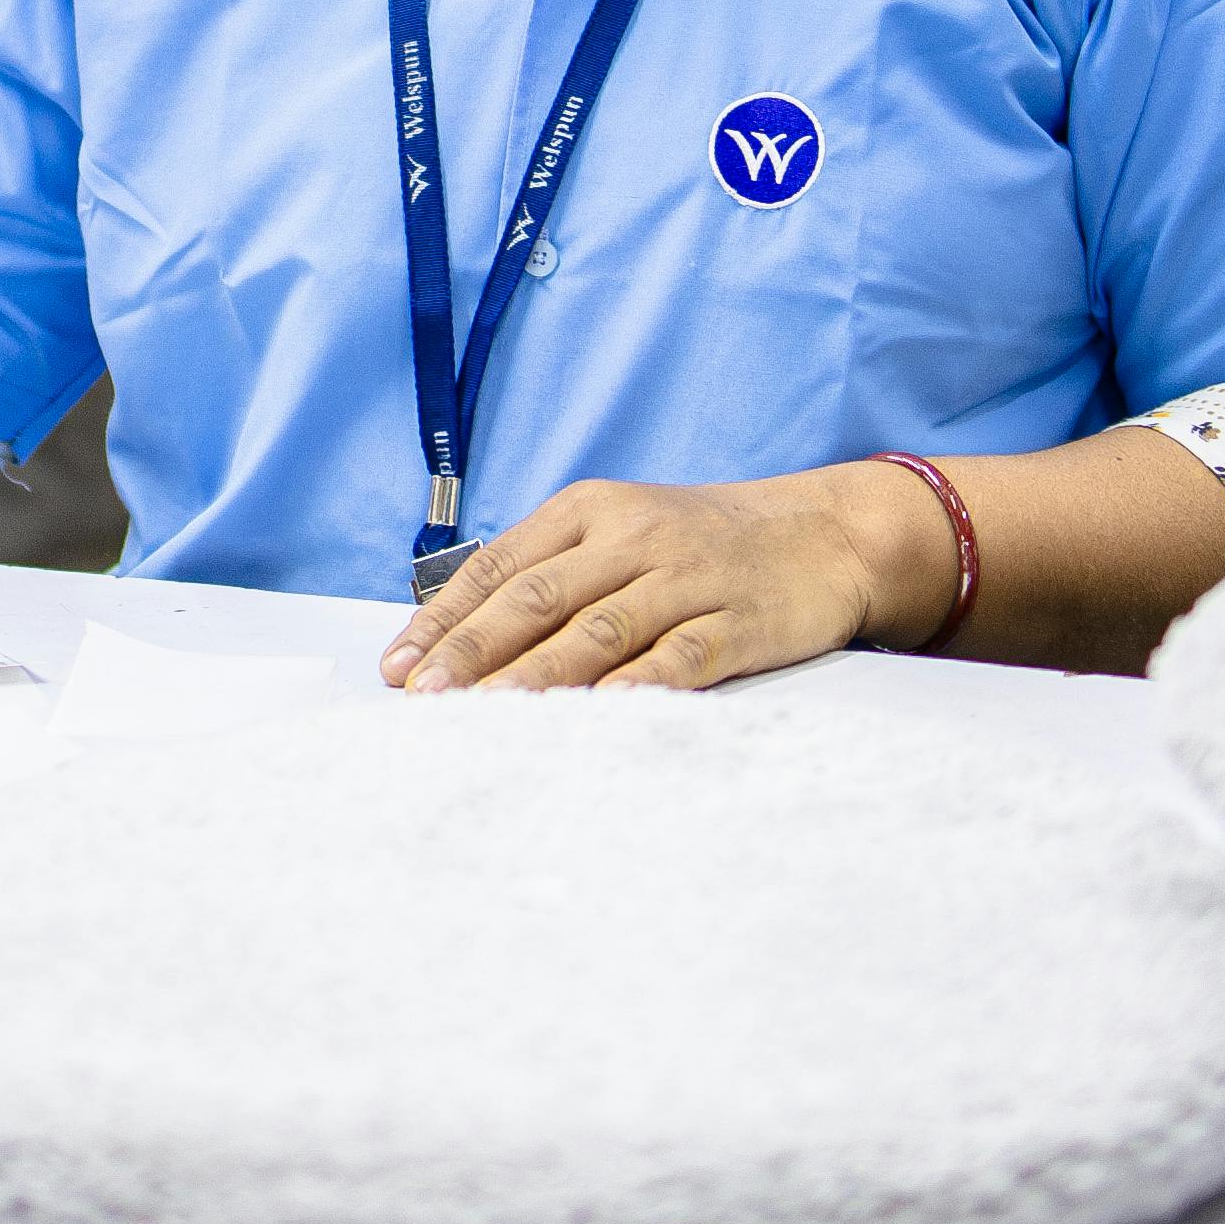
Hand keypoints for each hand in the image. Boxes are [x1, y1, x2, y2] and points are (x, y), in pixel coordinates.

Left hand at [376, 465, 948, 693]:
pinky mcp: (735, 621)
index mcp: (593, 508)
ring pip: (595, 631)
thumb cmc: (706, 542)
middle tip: (423, 697)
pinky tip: (598, 714)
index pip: (501, 565)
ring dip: (533, 678)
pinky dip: (635, 686)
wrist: (826, 532)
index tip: (398, 667)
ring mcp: (685, 579)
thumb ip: (556, 570)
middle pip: (536, 598)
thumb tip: (463, 636)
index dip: (445, 618)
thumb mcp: (626, 529)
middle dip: (471, 652)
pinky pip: (678, 657)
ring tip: (484, 714)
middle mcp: (633, 538)